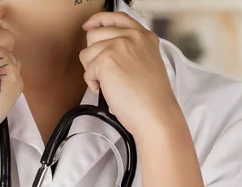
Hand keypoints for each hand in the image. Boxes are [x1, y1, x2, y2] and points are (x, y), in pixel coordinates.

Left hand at [80, 12, 182, 139]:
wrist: (155, 113)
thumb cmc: (151, 97)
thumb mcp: (146, 63)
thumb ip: (129, 50)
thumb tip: (103, 48)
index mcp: (144, 36)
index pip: (117, 18)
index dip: (98, 21)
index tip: (88, 25)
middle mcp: (131, 36)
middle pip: (94, 35)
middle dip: (93, 56)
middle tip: (105, 73)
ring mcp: (118, 46)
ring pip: (86, 53)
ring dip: (93, 71)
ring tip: (110, 84)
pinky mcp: (106, 60)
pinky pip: (87, 71)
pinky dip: (93, 85)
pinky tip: (109, 91)